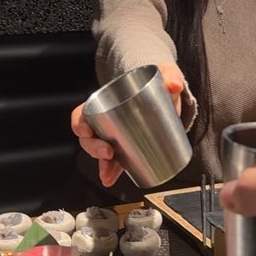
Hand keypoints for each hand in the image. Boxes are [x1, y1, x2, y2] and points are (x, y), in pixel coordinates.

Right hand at [70, 62, 184, 187]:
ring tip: (109, 173)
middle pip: (89, 137)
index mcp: (107, 101)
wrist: (168, 97)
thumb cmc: (158, 84)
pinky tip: (110, 179)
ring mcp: (115, 136)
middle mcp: (106, 121)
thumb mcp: (163, 77)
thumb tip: (174, 84)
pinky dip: (111, 172)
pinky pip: (114, 162)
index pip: (83, 113)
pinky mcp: (127, 148)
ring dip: (102, 164)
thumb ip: (170, 76)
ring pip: (99, 152)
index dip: (80, 123)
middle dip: (94, 148)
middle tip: (108, 153)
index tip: (87, 131)